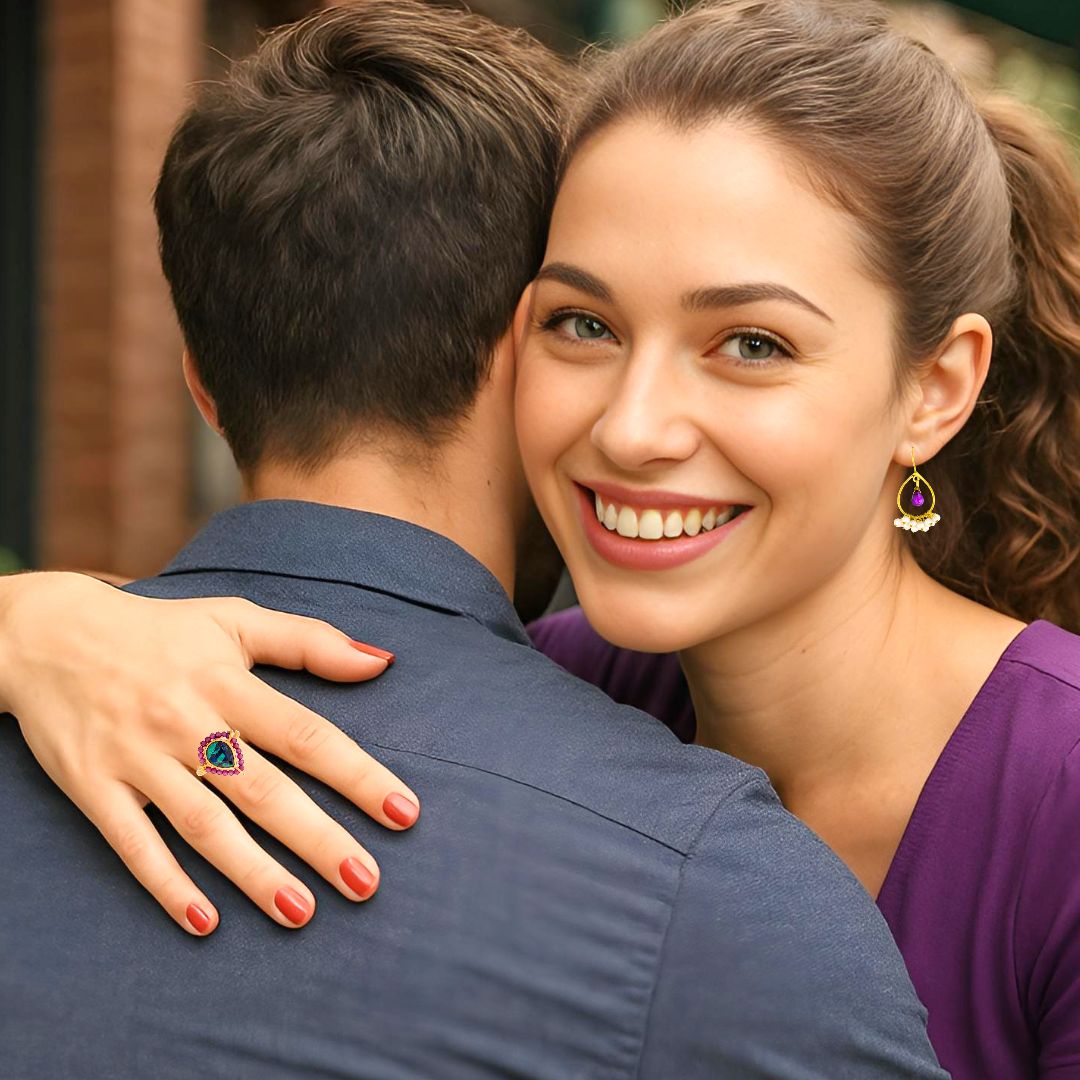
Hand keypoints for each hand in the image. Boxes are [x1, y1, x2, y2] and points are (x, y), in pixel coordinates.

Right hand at [0, 572, 418, 934]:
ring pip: (204, 825)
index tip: (404, 813)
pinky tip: (204, 922)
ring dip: (253, 873)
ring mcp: (138, 758)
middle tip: (366, 882)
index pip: (307, 735)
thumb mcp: (235, 619)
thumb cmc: (161, 631)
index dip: (358, 775)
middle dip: (317, 839)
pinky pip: (132, 843)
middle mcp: (187, 722)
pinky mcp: (94, 786)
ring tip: (301, 913)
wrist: (48, 635)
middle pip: (262, 789)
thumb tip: (383, 662)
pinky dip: (166, 884)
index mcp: (228, 682)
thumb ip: (310, 641)